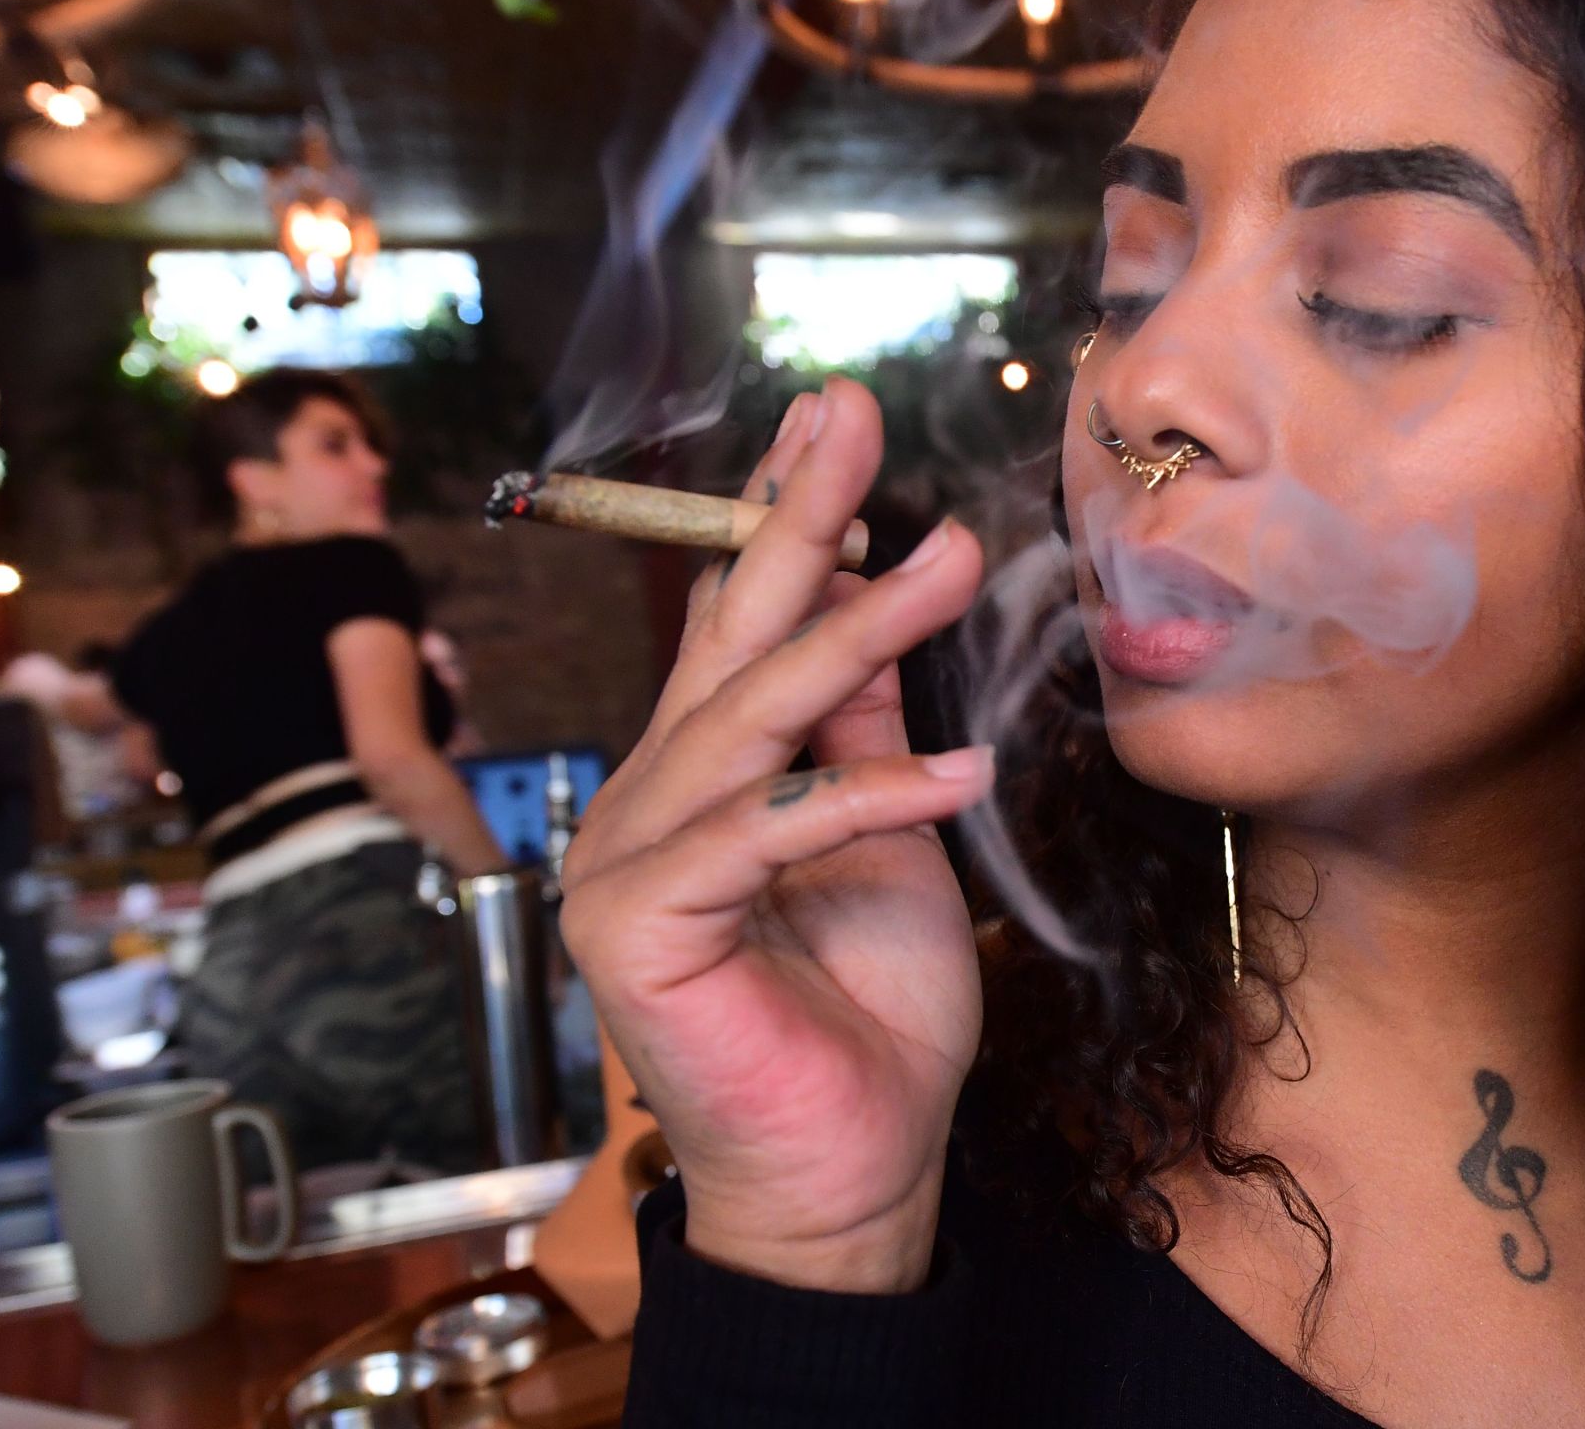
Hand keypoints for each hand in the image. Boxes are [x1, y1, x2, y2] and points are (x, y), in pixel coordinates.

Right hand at [559, 379, 990, 1293]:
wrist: (854, 1171)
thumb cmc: (872, 1014)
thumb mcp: (887, 840)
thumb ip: (859, 728)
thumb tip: (869, 592)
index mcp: (701, 777)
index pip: (732, 626)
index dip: (778, 521)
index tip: (829, 423)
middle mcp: (647, 802)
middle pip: (723, 638)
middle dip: (792, 517)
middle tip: (848, 413)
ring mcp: (624, 860)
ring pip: (748, 719)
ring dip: (857, 632)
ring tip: (952, 556)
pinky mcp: (635, 926)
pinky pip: (763, 832)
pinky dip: (868, 798)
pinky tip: (960, 772)